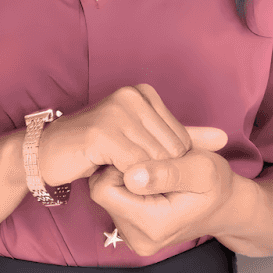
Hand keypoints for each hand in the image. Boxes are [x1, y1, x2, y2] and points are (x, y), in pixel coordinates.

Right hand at [35, 84, 226, 186]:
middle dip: (154, 171)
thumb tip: (224, 138)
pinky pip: (135, 167)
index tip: (140, 164)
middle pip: (170, 150)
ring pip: (154, 161)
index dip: (165, 163)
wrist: (48, 153)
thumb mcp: (144, 139)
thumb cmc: (96, 148)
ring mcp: (117, 111)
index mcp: (144, 93)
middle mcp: (132, 96)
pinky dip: (128, 180)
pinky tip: (112, 174)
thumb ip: (184, 138)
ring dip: (139, 177)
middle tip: (128, 171)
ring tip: (118, 171)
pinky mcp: (102, 132)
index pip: (180, 140)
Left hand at [88, 148, 240, 256]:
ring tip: (153, 169)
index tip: (143, 153)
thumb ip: (167, 172)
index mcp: (152, 224)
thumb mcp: (202, 169)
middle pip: (102, 192)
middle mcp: (137, 238)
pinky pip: (115, 202)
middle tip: (149, 159)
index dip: (119, 164)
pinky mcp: (131, 231)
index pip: (104, 189)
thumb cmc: (216, 184)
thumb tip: (131, 176)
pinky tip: (149, 179)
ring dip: (124, 177)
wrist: (225, 206)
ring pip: (107, 195)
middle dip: (121, 169)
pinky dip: (128, 186)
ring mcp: (133, 237)